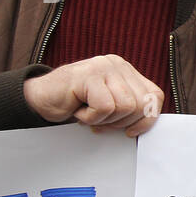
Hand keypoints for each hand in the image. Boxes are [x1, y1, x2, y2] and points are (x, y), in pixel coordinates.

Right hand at [23, 54, 164, 137]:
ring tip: (88, 114)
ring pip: (125, 106)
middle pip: (141, 105)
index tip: (129, 131)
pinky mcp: (88, 75)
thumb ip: (130, 110)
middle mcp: (118, 65)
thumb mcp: (110, 107)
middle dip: (122, 123)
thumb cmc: (75, 105)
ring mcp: (103, 67)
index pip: (154, 96)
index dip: (147, 119)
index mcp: (126, 72)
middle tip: (101, 122)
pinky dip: (91, 118)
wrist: (40, 99)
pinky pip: (105, 107)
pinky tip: (78, 111)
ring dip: (105, 120)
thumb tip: (148, 125)